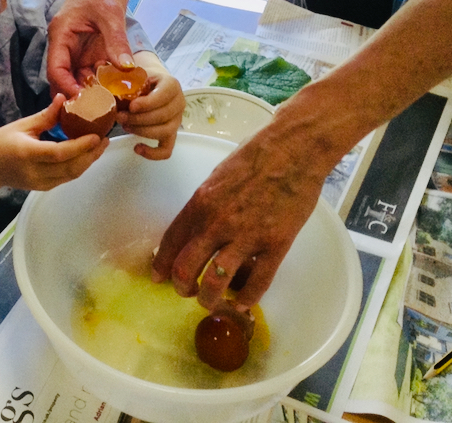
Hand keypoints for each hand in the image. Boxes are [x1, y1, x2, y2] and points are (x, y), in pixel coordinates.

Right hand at [0, 94, 109, 190]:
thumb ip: (46, 116)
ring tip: (100, 146)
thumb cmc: (1, 142)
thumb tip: (64, 98)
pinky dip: (79, 166)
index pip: (59, 153)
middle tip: (105, 139)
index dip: (80, 146)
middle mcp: (35, 172)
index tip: (97, 136)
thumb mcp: (22, 125)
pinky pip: (66, 178)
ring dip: (88, 161)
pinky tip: (86, 155)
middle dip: (91, 154)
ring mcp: (40, 183)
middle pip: (70, 167)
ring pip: (71, 175)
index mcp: (27, 153)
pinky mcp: (43, 188)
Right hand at [48, 0, 133, 98]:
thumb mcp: (110, 13)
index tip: (82, 102)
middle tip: (96, 111)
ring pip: (81, 77)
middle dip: (79, 95)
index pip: (56, 69)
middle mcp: (67, 45)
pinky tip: (118, 91)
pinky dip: (105, 81)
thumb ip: (116, 41)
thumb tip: (125, 68)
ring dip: (94, 91)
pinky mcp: (93, 48)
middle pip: (66, 78)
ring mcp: (80, 48)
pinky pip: (96, 70)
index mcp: (61, 35)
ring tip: (110, 105)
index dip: (66, 87)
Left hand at [118, 52, 183, 159]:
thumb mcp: (134, 73)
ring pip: (164, 132)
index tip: (131, 106)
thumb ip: (123, 75)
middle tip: (119, 117)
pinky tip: (137, 147)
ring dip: (142, 132)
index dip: (148, 103)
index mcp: (171, 84)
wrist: (150, 83)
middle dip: (139, 119)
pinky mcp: (171, 134)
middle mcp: (179, 103)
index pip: (164, 96)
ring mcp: (176, 120)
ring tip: (125, 126)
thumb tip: (102, 74)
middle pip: (163, 116)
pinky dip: (153, 153)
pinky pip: (167, 149)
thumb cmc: (140, 78)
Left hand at [150, 122, 328, 310]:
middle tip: (186, 292)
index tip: (158, 277)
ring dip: (209, 299)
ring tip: (210, 302)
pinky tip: (243, 303)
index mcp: (200, 203)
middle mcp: (217, 222)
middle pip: (187, 268)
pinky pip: (257, 283)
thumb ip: (205, 204)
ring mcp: (246, 236)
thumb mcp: (216, 177)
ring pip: (215, 282)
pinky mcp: (275, 244)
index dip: (161, 264)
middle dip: (182, 286)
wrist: (292, 148)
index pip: (171, 241)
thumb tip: (196, 228)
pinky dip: (246, 299)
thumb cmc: (255, 156)